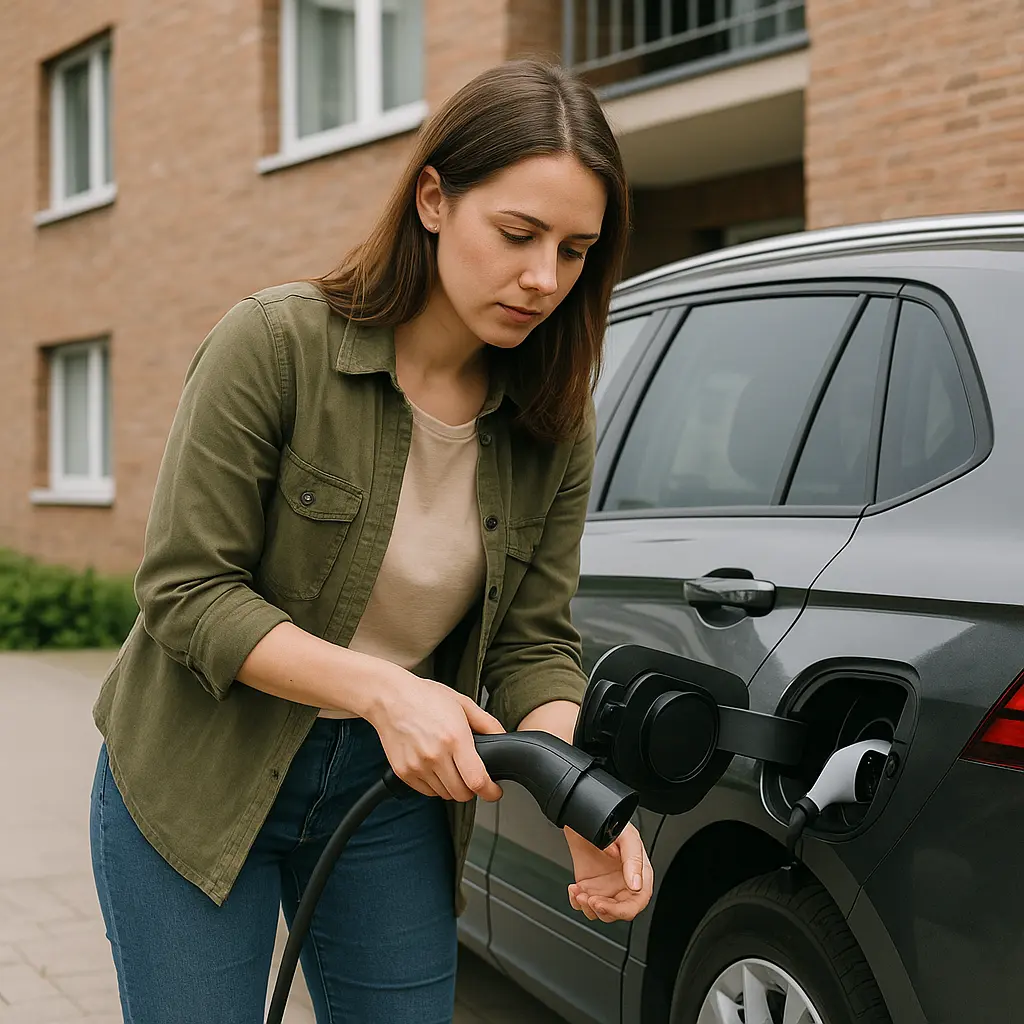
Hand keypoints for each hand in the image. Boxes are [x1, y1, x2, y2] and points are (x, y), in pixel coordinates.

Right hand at [367, 668, 504, 802]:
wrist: (389, 697)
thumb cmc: (425, 697)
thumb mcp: (462, 703)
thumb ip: (487, 723)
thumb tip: (503, 738)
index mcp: (455, 738)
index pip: (477, 781)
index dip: (490, 792)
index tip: (494, 791)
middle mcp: (436, 755)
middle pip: (462, 794)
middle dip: (472, 789)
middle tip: (472, 776)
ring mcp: (417, 766)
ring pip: (444, 794)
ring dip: (452, 787)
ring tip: (450, 767)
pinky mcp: (403, 772)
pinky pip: (426, 792)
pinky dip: (435, 785)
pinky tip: (435, 767)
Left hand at [564, 823, 652, 923]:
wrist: (581, 813)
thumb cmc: (609, 820)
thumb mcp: (626, 835)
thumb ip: (633, 859)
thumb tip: (636, 885)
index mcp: (638, 872)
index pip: (638, 901)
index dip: (623, 909)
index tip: (606, 904)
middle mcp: (622, 882)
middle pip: (619, 911)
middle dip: (604, 910)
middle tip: (590, 900)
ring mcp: (604, 885)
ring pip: (600, 912)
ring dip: (588, 908)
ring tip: (579, 892)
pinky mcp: (588, 885)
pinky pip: (583, 904)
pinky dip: (576, 901)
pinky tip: (574, 889)